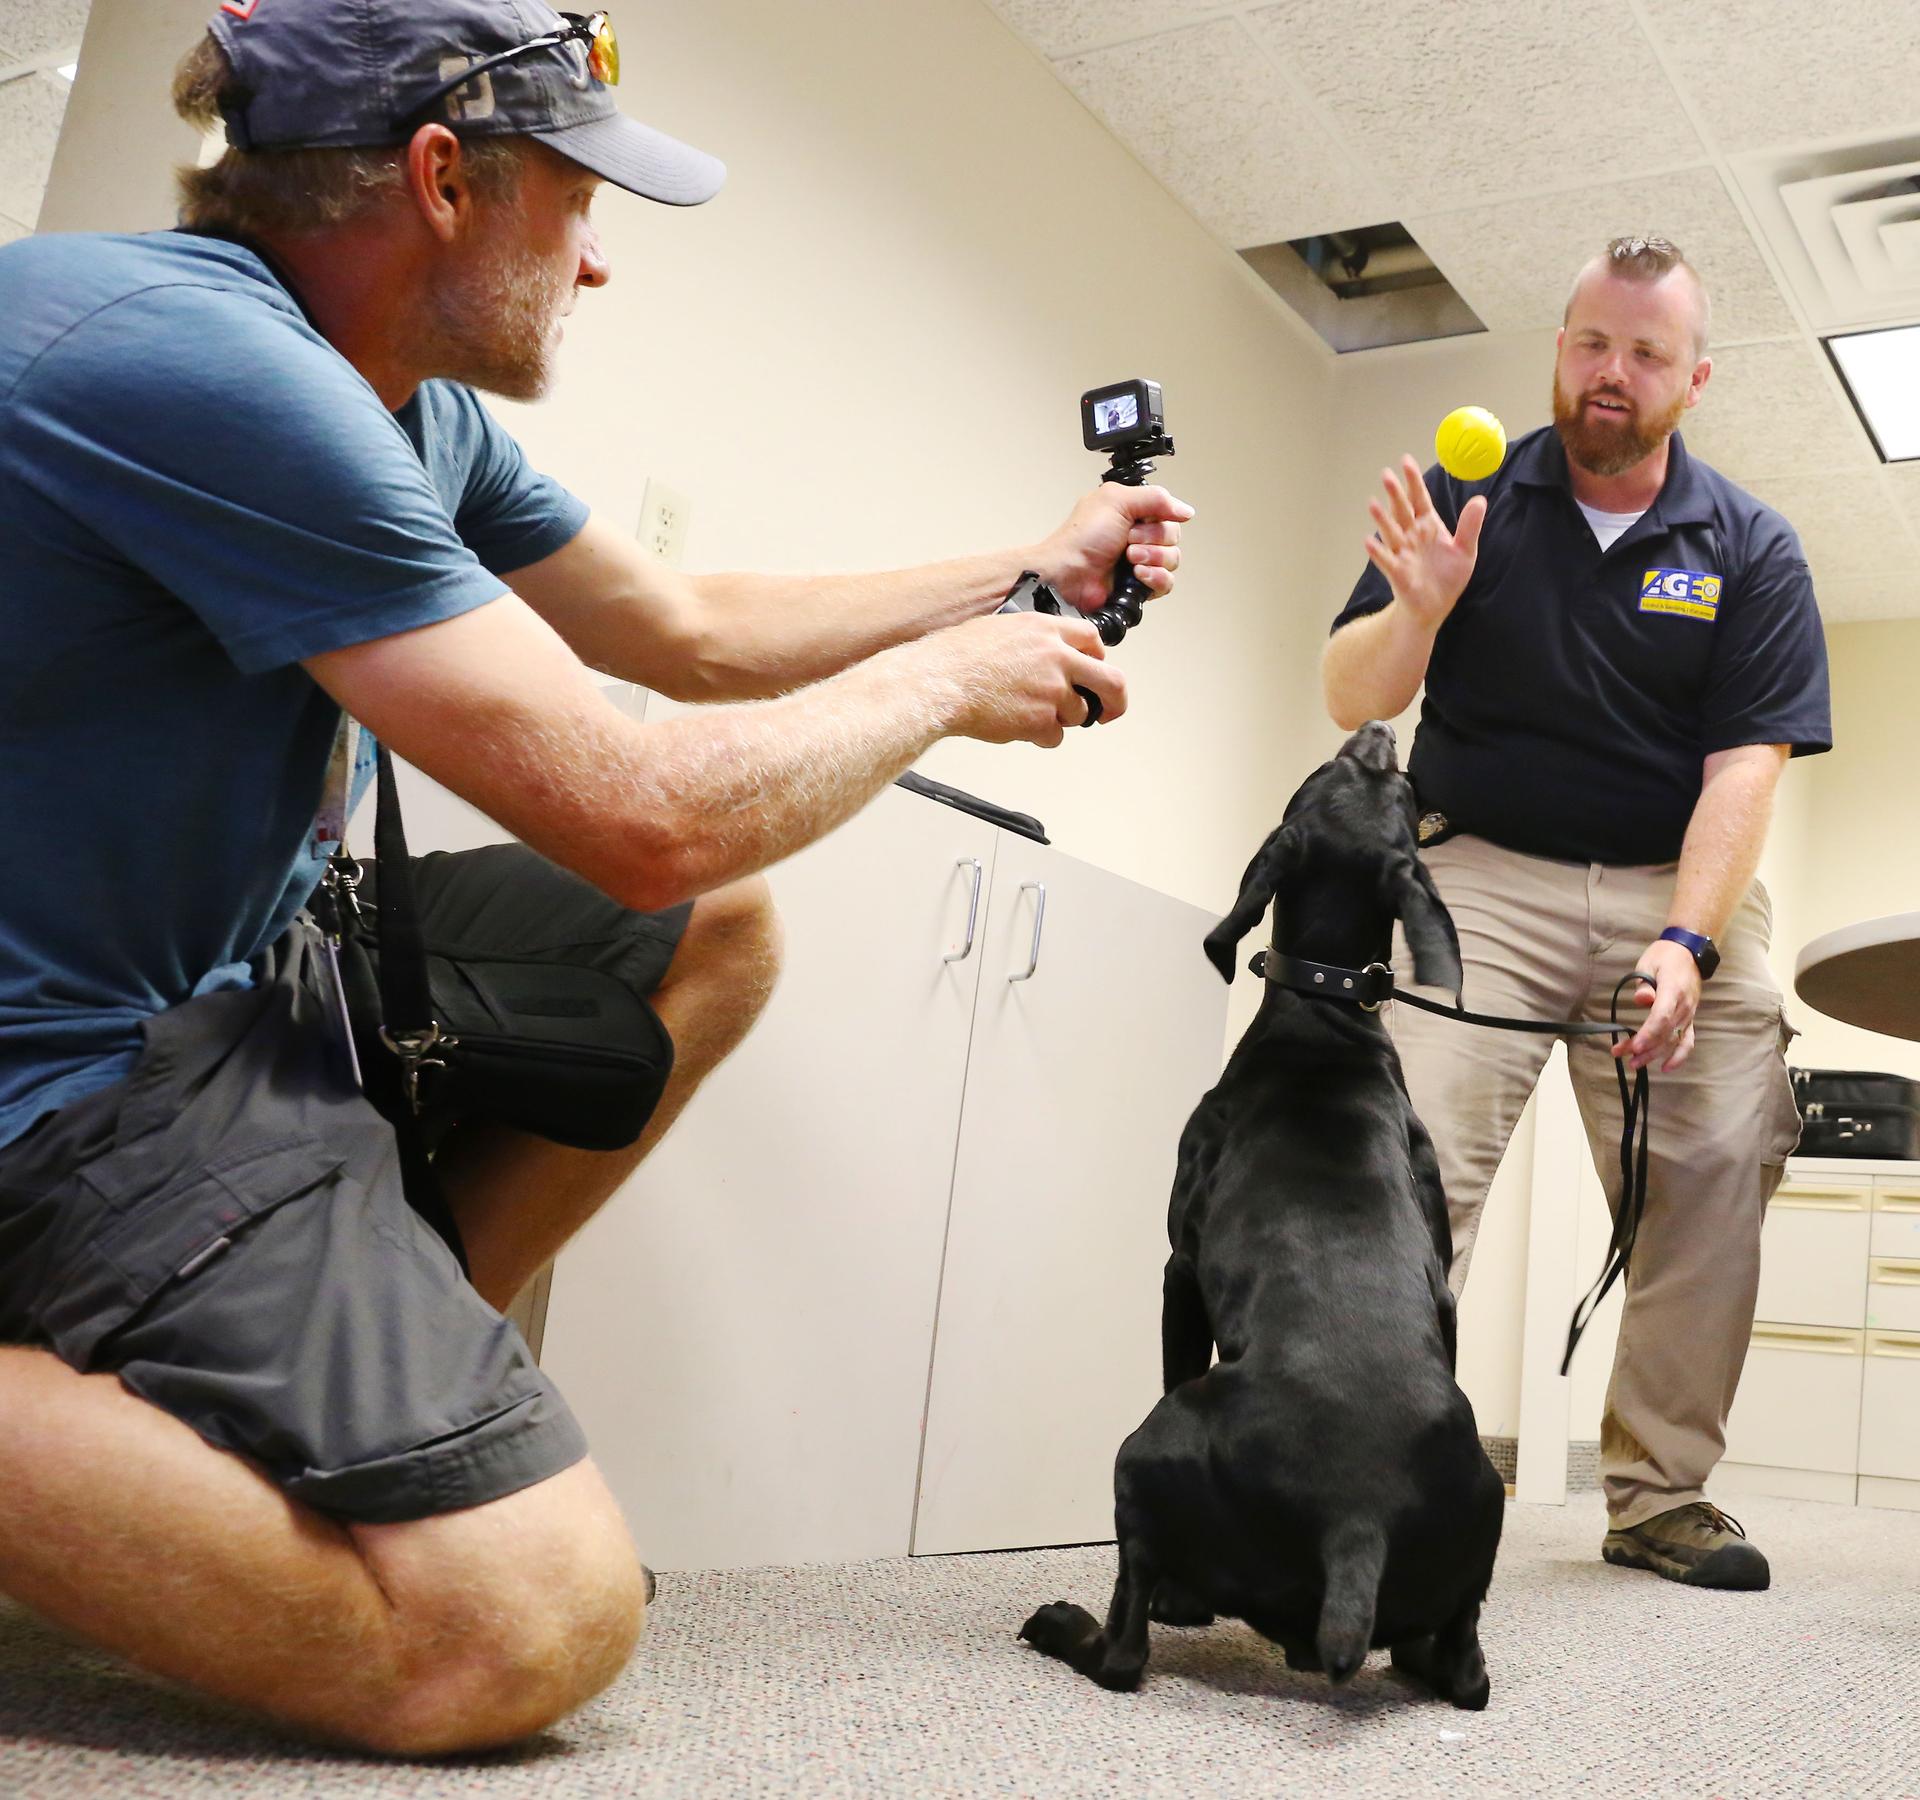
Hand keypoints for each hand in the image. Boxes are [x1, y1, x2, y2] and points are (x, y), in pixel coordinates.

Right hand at [925, 611, 1126, 746]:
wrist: (940, 682)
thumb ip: (1033, 640)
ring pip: (1079, 714)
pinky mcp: (1041, 719)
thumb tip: (1048, 655)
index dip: (1099, 658)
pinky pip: (1055, 736)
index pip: (1093, 640)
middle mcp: (1056, 657)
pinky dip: (1040, 736)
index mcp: (1046, 630)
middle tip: (1110, 710)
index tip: (1097, 670)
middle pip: (1111, 680)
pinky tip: (1018, 725)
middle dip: (1115, 700)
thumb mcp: (1001, 629)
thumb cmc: (958, 657)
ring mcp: (1052, 689)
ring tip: (1029, 713)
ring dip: (1060, 719)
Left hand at [1036, 484, 1194, 615]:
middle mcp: (1138, 537)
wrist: (1068, 575)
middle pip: (1173, 536)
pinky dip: (1155, 577)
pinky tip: (1138, 576)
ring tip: (1129, 559)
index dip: (1161, 516)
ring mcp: (1140, 563)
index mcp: (1132, 513)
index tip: (1142, 519)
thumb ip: (1156, 498)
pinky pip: (1166, 583)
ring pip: (1172, 559)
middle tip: (1129, 540)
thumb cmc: (1080, 538)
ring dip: (1153, 557)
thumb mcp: (1117, 500)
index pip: (1167, 512)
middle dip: (1154, 538)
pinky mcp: (1140, 587)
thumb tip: (1186, 510)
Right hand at [1363, 456, 1486, 630]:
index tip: (1405, 461)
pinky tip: (1369, 542)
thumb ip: (1470, 526)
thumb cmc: (1447, 577)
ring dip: (1382, 518)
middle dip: (1394, 493)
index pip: (1419, 498)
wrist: (1434, 606)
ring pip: (1390, 531)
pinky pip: (1386, 560)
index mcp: (1429, 526)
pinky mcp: (1398, 573)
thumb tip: (1480, 499)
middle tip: (1386, 474)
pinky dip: (1377, 551)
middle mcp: (1412, 536)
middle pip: (1402, 510)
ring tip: (1373, 504)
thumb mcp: (1465, 550)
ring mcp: (1403, 553)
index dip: (1413, 480)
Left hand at [1614, 938, 1701, 1072]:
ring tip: (1634, 1064)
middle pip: (1665, 1033)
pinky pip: (1688, 1041)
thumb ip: (1645, 984)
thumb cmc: (1664, 957)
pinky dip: (1679, 1056)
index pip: (1661, 1017)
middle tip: (1621, 1055)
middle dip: (1644, 1048)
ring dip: (1655, 1055)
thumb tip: (1642, 999)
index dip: (1648, 1034)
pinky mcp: (1690, 1018)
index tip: (1634, 1046)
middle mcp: (1684, 1006)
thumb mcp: (1649, 964)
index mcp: (1673, 991)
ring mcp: (1689, 1014)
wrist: (1689, 953)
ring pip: (1674, 1040)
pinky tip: (1666, 1067)